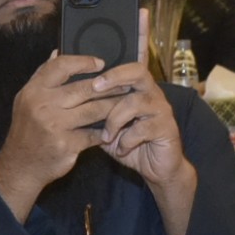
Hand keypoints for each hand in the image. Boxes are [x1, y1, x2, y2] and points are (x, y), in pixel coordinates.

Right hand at [0, 51, 120, 219]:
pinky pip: (93, 134)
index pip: (61, 66)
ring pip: (93, 110)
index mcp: (33, 91)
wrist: (20, 166)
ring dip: (113, 106)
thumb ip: (42, 76)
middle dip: (109, 86)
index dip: (83, 62)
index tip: (101, 63)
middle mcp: (42, 105)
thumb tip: (56, 51)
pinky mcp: (66, 144)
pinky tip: (115, 128)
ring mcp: (54, 125)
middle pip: (83, 88)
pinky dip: (105, 131)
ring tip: (127, 103)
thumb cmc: (27, 131)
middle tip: (126, 82)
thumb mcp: (26, 100)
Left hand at [87, 63, 191, 203]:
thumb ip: (94, 112)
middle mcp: (152, 94)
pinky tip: (121, 149)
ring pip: (135, 102)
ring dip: (115, 119)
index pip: (128, 67)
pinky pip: (143, 128)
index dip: (111, 69)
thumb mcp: (107, 127)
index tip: (91, 78)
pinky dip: (127, 140)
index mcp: (139, 89)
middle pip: (138, 72)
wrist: (155, 168)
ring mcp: (162, 110)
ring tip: (106, 136)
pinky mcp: (167, 129)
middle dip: (114, 78)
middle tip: (95, 88)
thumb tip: (67, 98)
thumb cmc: (129, 143)